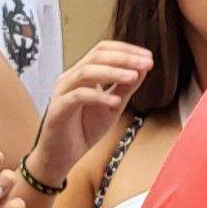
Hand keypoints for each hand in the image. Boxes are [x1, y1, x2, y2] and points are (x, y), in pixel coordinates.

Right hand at [35, 42, 155, 187]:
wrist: (62, 156)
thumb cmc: (83, 130)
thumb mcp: (113, 106)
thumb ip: (126, 87)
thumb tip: (143, 68)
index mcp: (82, 74)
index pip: (103, 50)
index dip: (127, 50)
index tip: (148, 58)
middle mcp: (70, 78)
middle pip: (96, 56)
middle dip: (124, 58)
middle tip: (146, 63)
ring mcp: (62, 92)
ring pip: (86, 72)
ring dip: (113, 72)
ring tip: (133, 77)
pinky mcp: (57, 108)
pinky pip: (78, 96)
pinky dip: (99, 97)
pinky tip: (115, 101)